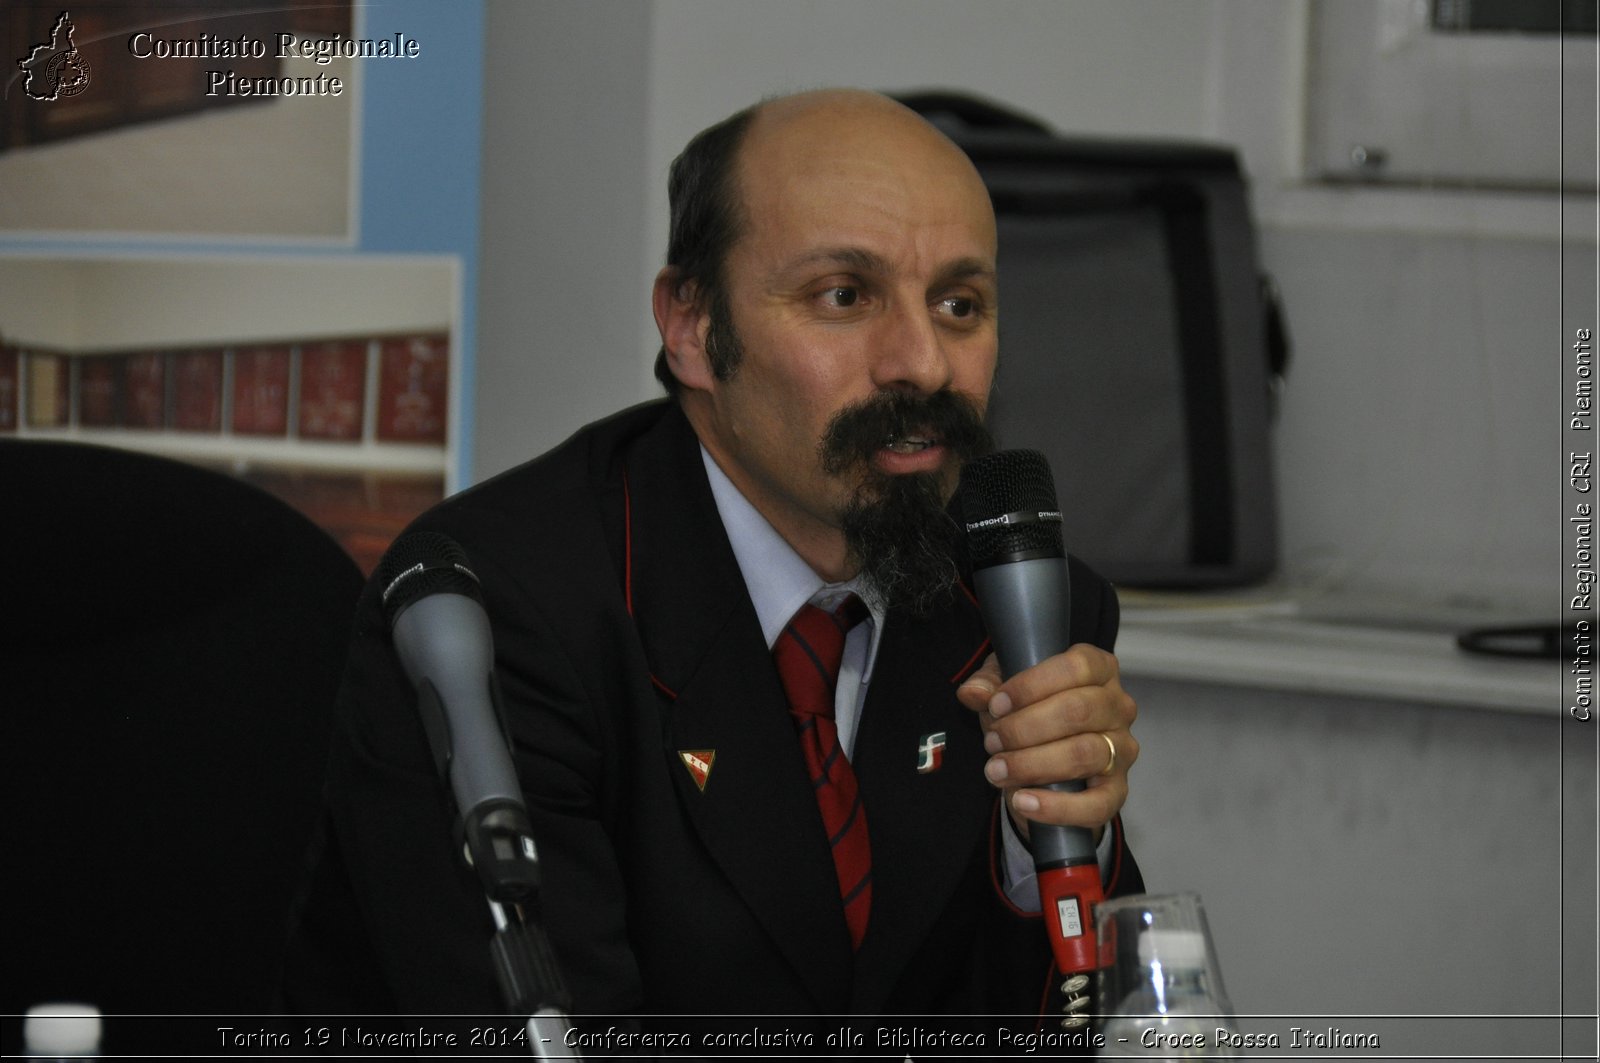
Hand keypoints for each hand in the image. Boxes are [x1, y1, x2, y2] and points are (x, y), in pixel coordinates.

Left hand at [955, 644, 1136, 842]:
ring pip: (1084, 754)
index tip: (996, 705)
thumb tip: (973, 692)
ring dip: (1032, 764)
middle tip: (992, 741)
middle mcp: (1118, 707)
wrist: (1045, 765)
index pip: (1076, 668)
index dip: (1031, 685)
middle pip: (1078, 711)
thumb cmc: (1031, 714)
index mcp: (1099, 671)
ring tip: (997, 770)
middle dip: (1025, 728)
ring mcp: (1122, 750)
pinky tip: (1022, 802)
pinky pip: (1096, 804)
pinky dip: (1056, 807)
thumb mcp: (1007, 690)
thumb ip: (988, 685)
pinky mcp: (1117, 791)